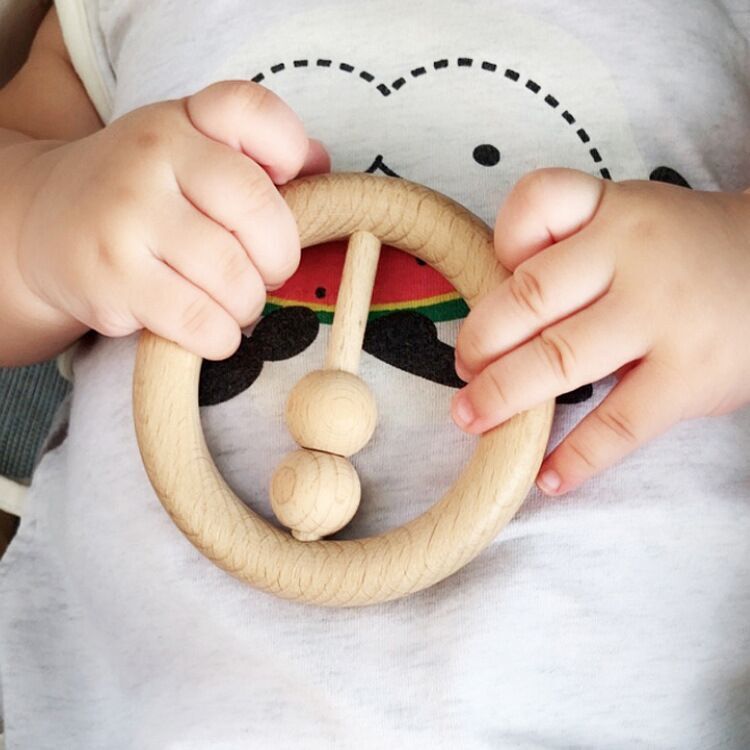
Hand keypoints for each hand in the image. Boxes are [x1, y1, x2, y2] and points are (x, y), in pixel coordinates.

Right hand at [14, 81, 328, 359]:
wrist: (41, 222)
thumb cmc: (141, 193)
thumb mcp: (188, 151)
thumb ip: (256, 153)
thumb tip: (321, 163)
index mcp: (182, 120)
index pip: (252, 112)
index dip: (290, 153)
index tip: (283, 185)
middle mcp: (151, 156)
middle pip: (260, 213)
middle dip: (279, 259)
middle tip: (265, 272)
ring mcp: (127, 217)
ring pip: (234, 278)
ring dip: (248, 305)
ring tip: (232, 303)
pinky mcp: (112, 278)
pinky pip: (200, 321)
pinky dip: (220, 336)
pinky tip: (210, 328)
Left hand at [451, 168, 749, 494]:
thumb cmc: (689, 253)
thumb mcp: (636, 218)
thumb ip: (573, 245)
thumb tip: (495, 307)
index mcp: (615, 211)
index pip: (538, 203)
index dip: (500, 242)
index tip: (490, 279)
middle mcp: (634, 255)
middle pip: (528, 296)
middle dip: (480, 341)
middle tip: (464, 369)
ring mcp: (663, 317)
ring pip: (558, 359)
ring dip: (503, 396)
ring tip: (473, 418)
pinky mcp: (690, 377)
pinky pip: (618, 424)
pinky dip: (576, 457)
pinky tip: (549, 476)